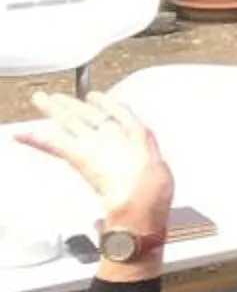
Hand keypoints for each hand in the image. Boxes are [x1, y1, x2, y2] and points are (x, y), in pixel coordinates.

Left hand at [18, 94, 175, 236]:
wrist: (142, 194)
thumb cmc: (154, 185)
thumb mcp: (158, 167)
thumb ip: (147, 161)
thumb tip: (148, 169)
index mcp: (137, 132)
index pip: (118, 110)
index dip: (105, 102)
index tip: (95, 97)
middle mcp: (113, 133)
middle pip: (89, 113)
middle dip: (73, 104)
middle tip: (59, 97)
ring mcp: (94, 142)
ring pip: (70, 121)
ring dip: (54, 110)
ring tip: (42, 101)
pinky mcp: (78, 156)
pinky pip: (54, 144)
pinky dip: (37, 140)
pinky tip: (24, 135)